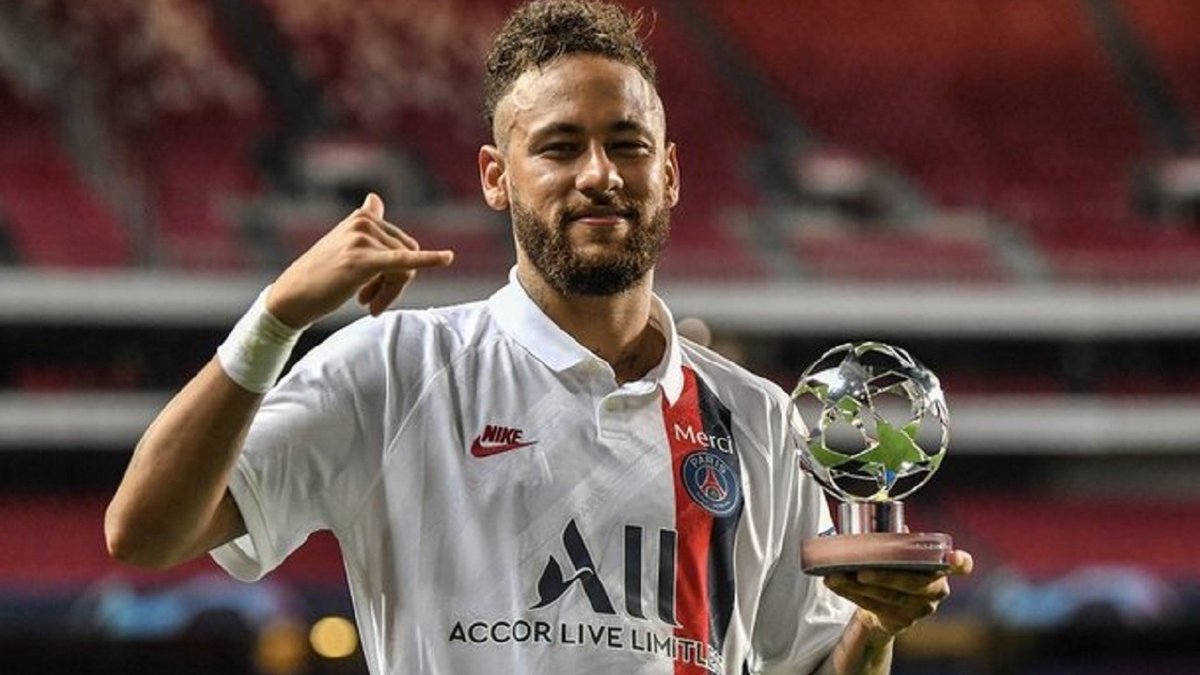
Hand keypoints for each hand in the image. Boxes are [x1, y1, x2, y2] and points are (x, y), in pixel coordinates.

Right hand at [266, 193, 453, 326]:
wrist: (292, 296)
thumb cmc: (320, 274)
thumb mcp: (344, 243)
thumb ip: (366, 221)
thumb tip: (375, 198)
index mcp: (363, 216)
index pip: (402, 244)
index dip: (397, 272)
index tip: (375, 290)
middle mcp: (363, 222)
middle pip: (407, 256)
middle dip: (395, 284)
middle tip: (373, 303)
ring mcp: (362, 239)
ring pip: (404, 270)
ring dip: (390, 293)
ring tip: (369, 305)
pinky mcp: (363, 260)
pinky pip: (404, 263)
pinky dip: (429, 260)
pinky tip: (447, 258)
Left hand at [824, 549, 973, 638]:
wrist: (883, 607)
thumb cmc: (893, 570)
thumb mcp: (897, 553)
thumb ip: (898, 541)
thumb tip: (892, 527)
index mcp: (940, 568)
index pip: (961, 565)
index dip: (960, 562)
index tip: (955, 559)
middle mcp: (936, 591)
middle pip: (912, 584)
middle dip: (885, 578)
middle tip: (861, 572)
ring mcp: (920, 609)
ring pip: (888, 598)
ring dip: (859, 587)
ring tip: (837, 576)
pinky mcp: (902, 622)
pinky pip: (874, 608)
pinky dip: (852, 595)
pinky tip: (836, 584)